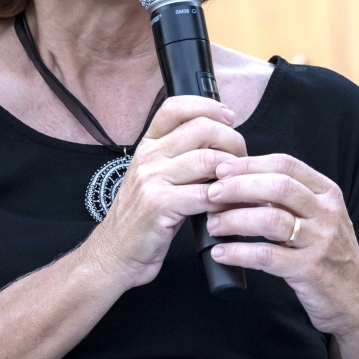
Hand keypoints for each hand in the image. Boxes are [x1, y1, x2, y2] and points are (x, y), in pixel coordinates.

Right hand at [82, 96, 246, 289]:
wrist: (115, 253)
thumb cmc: (142, 218)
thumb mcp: (154, 178)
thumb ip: (180, 158)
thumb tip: (221, 144)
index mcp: (148, 145)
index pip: (176, 107)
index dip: (208, 106)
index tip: (229, 118)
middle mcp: (149, 157)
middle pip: (202, 129)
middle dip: (232, 142)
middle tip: (242, 160)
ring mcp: (152, 179)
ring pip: (208, 160)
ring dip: (234, 173)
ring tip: (240, 186)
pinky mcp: (159, 205)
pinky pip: (205, 195)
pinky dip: (226, 202)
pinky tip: (229, 208)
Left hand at [203, 154, 358, 336]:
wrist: (357, 301)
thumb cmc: (328, 256)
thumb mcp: (318, 218)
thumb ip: (289, 199)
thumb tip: (240, 181)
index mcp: (327, 193)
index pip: (285, 165)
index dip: (250, 164)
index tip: (221, 169)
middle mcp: (327, 212)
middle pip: (277, 186)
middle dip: (238, 187)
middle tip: (211, 194)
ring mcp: (321, 241)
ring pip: (270, 219)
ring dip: (235, 219)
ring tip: (213, 224)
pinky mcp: (310, 270)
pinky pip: (266, 256)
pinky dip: (238, 252)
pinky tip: (221, 253)